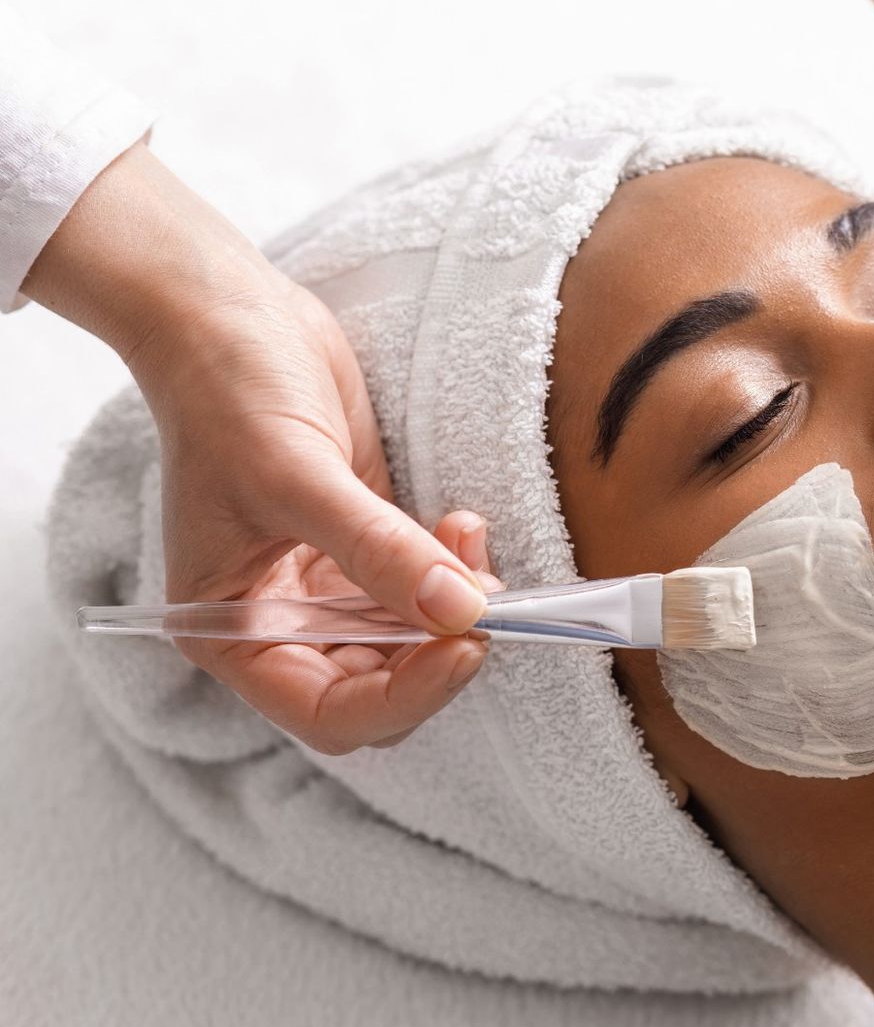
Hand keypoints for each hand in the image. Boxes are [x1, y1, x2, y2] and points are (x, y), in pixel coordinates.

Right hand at [24, 144, 497, 752]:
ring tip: (470, 540)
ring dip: (456, 608)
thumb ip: (379, 551)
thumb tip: (462, 613)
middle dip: (440, 652)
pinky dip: (456, 573)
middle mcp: (279, 624)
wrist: (232, 314)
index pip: (330, 712)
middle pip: (380, 688)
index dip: (405, 695)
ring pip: (413, 644)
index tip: (466, 645)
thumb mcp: (299, 475)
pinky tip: (464, 528)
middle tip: (490, 600)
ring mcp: (325, 590)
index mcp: (232, 633)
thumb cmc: (230, 391)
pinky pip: (424, 591)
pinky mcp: (365, 550)